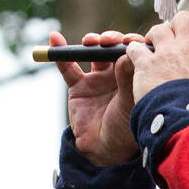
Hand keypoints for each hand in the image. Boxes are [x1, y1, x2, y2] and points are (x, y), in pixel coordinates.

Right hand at [52, 28, 142, 165]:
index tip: (128, 41)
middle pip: (112, 48)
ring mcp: (97, 80)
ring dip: (91, 42)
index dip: (130, 43)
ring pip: (92, 53)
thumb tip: (127, 54)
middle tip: (108, 40)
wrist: (105, 150)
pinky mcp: (78, 87)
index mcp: (134, 77)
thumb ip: (128, 78)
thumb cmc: (125, 128)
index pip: (133, 52)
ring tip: (90, 42)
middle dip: (109, 40)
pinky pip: (67, 67)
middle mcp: (116, 75)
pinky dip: (60, 53)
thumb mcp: (130, 103)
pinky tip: (55, 38)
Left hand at [126, 10, 188, 103]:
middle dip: (176, 26)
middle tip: (172, 41)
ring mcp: (166, 53)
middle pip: (182, 17)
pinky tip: (136, 61)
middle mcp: (188, 46)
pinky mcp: (146, 64)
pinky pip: (135, 48)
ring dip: (154, 38)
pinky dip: (134, 52)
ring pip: (158, 29)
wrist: (186, 123)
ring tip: (153, 52)